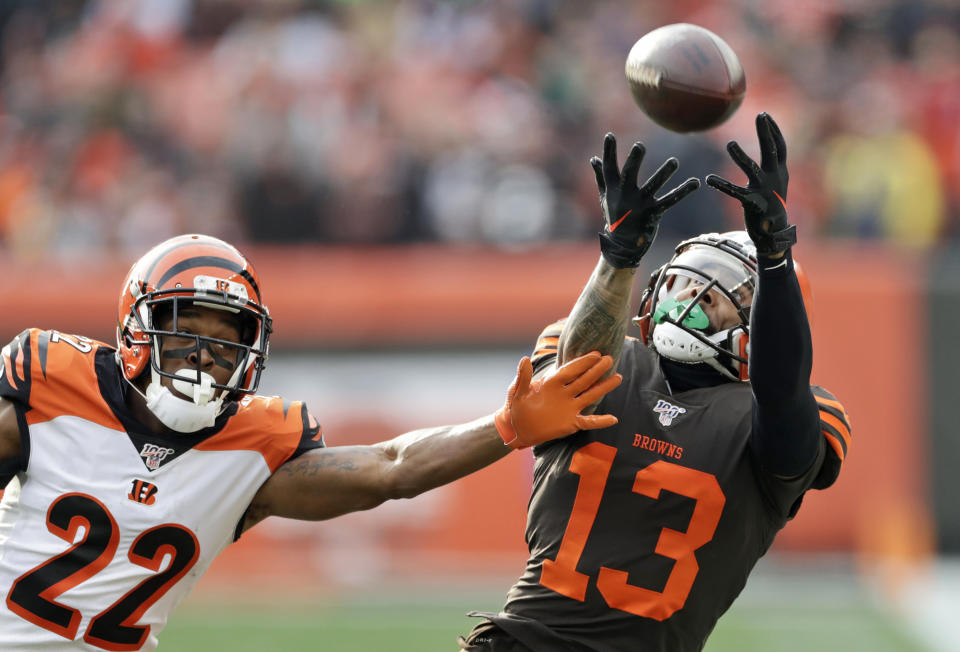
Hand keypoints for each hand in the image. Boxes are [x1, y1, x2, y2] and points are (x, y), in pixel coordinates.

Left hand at [495, 352, 621, 448]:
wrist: (516, 427)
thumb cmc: (516, 406)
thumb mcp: (517, 391)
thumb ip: (523, 377)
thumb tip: (524, 359)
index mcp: (552, 383)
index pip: (570, 370)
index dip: (582, 362)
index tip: (595, 354)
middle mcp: (564, 393)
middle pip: (584, 379)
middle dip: (596, 370)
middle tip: (610, 359)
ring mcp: (569, 407)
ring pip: (590, 396)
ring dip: (603, 388)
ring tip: (618, 378)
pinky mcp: (571, 423)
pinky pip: (588, 421)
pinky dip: (600, 421)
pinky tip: (613, 419)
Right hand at [592, 133, 699, 267]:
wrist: (621, 246)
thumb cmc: (614, 217)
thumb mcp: (605, 197)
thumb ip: (601, 177)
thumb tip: (593, 159)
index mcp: (613, 189)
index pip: (609, 167)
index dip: (609, 151)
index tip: (610, 135)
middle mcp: (624, 196)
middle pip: (629, 174)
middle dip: (634, 160)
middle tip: (640, 146)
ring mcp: (639, 205)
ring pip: (652, 186)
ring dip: (664, 174)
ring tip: (674, 162)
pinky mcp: (653, 214)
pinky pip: (670, 201)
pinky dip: (683, 191)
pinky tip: (695, 182)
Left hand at [705, 113, 795, 256]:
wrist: (774, 232)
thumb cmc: (771, 205)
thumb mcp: (775, 183)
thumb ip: (772, 166)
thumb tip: (770, 150)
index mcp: (780, 172)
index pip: (780, 146)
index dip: (774, 130)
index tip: (765, 115)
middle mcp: (775, 178)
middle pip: (772, 151)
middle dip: (766, 133)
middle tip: (760, 116)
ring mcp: (764, 190)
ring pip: (752, 169)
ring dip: (741, 157)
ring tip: (730, 144)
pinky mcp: (752, 203)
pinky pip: (735, 192)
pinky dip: (722, 185)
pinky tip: (709, 179)